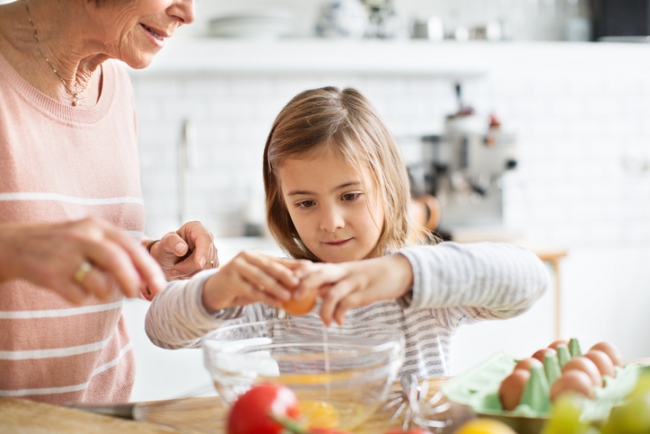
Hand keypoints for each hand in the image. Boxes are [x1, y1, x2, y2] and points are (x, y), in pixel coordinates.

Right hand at [0, 217, 166, 304]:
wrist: (15, 246)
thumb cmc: (63, 245)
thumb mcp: (89, 236)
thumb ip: (116, 250)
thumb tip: (148, 276)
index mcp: (95, 226)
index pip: (130, 246)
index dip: (148, 267)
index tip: (160, 285)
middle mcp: (81, 237)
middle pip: (116, 260)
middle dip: (132, 281)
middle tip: (137, 295)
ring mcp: (64, 256)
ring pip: (98, 282)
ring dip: (106, 294)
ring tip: (100, 292)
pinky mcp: (49, 275)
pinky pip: (78, 296)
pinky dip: (83, 299)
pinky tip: (74, 290)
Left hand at [149, 221, 216, 279]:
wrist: (168, 260)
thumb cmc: (166, 249)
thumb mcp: (164, 243)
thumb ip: (171, 242)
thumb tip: (182, 248)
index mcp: (196, 228)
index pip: (205, 239)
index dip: (203, 252)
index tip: (199, 264)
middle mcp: (207, 239)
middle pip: (206, 256)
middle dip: (189, 267)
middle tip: (173, 270)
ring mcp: (211, 252)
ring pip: (207, 267)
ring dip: (190, 273)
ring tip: (177, 270)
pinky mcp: (212, 264)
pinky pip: (206, 273)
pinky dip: (193, 276)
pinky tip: (184, 273)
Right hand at [201, 251, 305, 311]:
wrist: (214, 291)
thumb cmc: (240, 285)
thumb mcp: (258, 280)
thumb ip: (274, 279)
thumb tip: (299, 282)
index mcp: (256, 255)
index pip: (277, 259)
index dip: (293, 264)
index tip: (309, 267)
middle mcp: (246, 257)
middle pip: (269, 265)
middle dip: (285, 274)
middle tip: (299, 283)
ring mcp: (236, 266)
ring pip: (260, 277)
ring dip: (276, 287)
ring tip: (288, 296)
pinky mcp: (230, 279)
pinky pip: (251, 289)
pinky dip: (265, 297)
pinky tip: (276, 302)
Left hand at [294, 254, 413, 325]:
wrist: (398, 270)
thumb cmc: (370, 275)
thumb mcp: (349, 276)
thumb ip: (332, 284)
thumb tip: (313, 296)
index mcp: (337, 267)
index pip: (313, 267)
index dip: (298, 273)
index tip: (284, 281)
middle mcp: (343, 271)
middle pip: (319, 274)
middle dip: (304, 286)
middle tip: (293, 299)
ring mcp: (354, 281)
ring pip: (332, 292)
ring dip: (324, 309)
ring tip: (323, 321)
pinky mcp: (365, 292)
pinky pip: (348, 303)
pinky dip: (340, 314)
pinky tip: (338, 322)